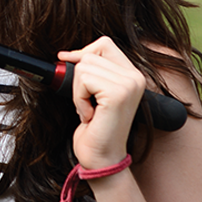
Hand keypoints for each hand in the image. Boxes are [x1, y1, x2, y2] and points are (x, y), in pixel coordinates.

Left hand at [57, 37, 145, 168]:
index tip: (68, 61)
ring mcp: (129, 84)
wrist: (102, 157)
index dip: (82, 52)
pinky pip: (83, 80)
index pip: (104, 44)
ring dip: (78, 92)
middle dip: (78, 81)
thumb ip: (91, 72)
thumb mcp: (93, 94)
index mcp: (133, 75)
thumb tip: (65, 55)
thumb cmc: (95, 128)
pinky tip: (90, 115)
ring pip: (84, 68)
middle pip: (89, 56)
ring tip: (90, 110)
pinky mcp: (118, 93)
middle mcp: (136, 77)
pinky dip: (78, 99)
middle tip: (88, 104)